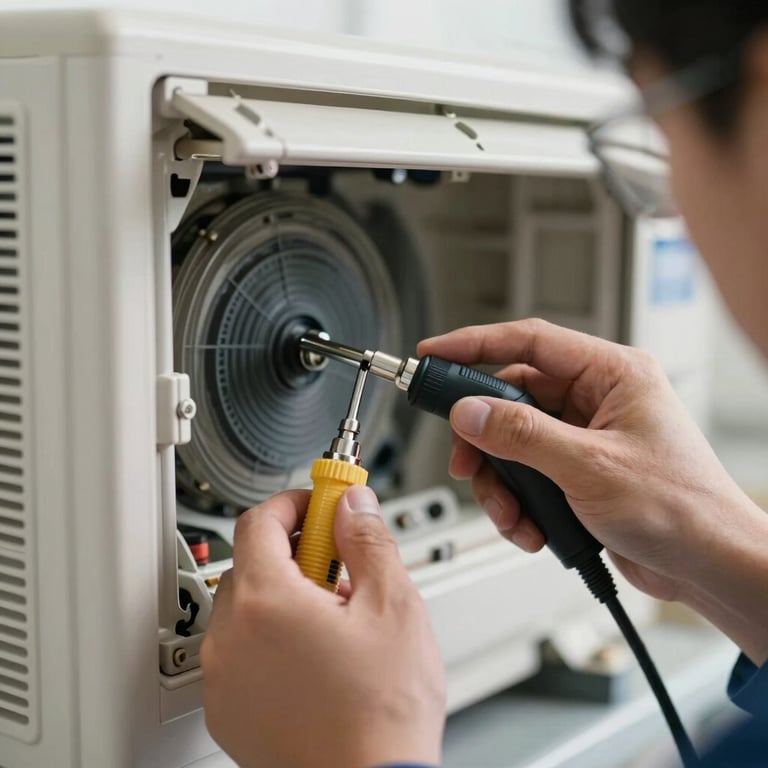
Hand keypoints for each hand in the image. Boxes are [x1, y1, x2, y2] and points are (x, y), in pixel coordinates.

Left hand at [202, 486, 444, 767]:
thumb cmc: (382, 715)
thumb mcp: (394, 607)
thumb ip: (368, 540)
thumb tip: (354, 505)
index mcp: (266, 603)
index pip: (260, 521)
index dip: (294, 504)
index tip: (318, 505)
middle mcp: (231, 639)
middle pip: (251, 563)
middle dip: (296, 553)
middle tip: (340, 564)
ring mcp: (225, 680)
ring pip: (246, 609)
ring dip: (285, 597)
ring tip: (337, 619)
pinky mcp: (229, 712)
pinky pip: (241, 653)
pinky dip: (271, 640)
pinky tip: (317, 656)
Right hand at [419, 319, 767, 663]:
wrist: (709, 567)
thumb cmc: (683, 510)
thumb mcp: (590, 467)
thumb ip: (522, 435)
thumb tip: (470, 411)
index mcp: (612, 374)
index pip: (530, 342)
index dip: (475, 344)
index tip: (435, 354)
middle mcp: (596, 399)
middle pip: (513, 398)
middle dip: (485, 437)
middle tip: (464, 458)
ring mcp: (585, 436)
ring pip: (513, 440)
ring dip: (500, 480)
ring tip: (509, 512)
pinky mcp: (577, 470)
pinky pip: (527, 472)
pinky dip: (517, 501)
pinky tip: (529, 526)